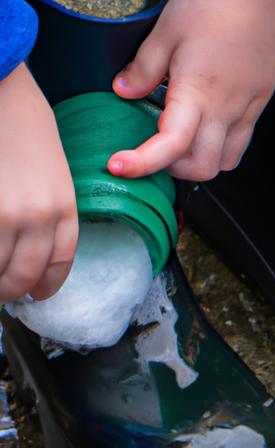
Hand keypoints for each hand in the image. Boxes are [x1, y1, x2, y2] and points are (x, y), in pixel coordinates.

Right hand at [0, 64, 77, 302]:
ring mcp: (7, 213)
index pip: (61, 262)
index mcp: (65, 206)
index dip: (48, 284)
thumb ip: (49, 208)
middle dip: (12, 290)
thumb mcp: (52, 170)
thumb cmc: (23, 120)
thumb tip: (30, 242)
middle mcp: (39, 216)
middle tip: (4, 295)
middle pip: (26, 273)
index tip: (37, 294)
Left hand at [108, 0, 274, 180]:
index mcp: (197, 92)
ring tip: (184, 143)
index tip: (120, 166)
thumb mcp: (168, 30)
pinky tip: (208, 129)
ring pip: (224, 163)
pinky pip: (240, 145)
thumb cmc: (218, 5)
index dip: (143, 163)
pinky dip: (220, 149)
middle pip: (201, 168)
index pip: (171, 144)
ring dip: (199, 162)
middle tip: (156, 149)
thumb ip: (144, 67)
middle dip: (174, 168)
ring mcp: (245, 112)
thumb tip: (124, 90)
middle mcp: (224, 110)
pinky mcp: (257, 108)